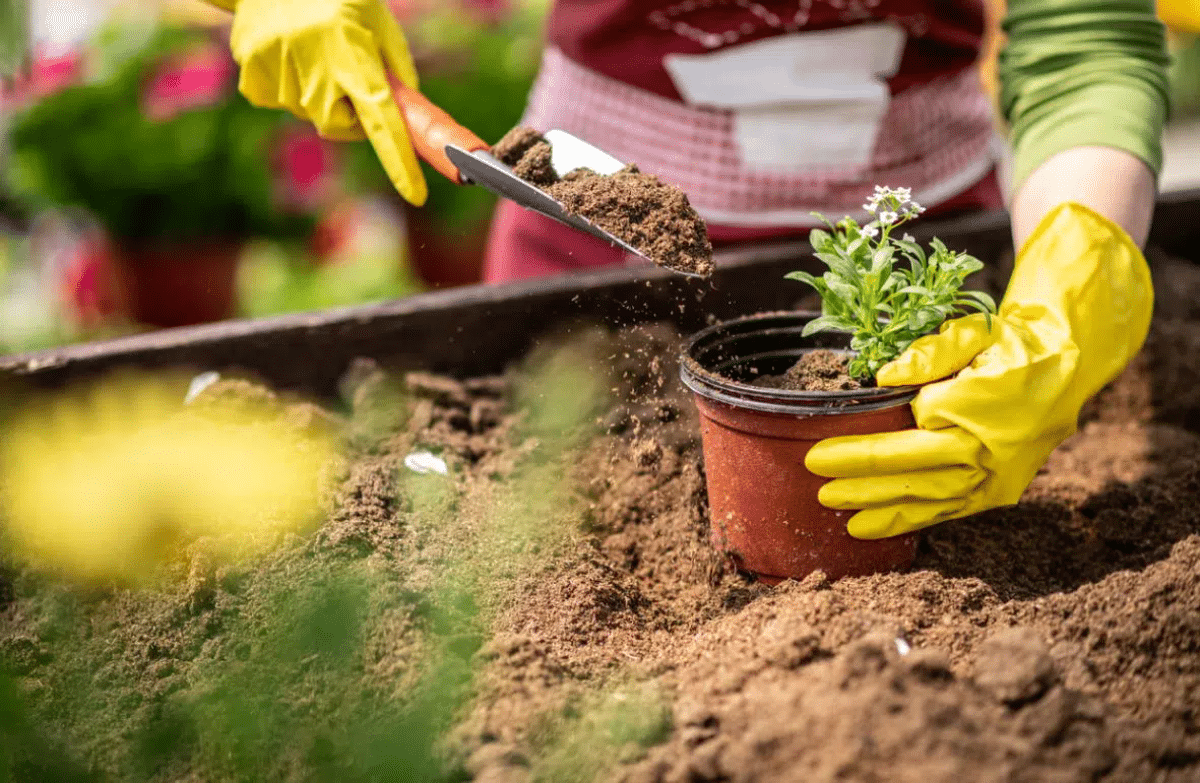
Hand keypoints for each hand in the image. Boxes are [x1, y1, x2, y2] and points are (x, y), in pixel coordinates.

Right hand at [226, 0, 426, 204]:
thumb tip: (405, 109)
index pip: (383, 123)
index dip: (400, 162)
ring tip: (312, 50)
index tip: (416, 195)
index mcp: (354, 58)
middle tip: (347, 76)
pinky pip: (279, 101)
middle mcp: (316, 73)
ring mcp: (281, 76)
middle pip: (341, 127)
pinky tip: (286, 52)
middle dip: (350, 112)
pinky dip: (287, 85)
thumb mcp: (377, 21)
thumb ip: (396, 66)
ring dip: (318, 93)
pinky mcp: (253, 77)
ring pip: (310, 112)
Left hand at [805, 202, 1152, 538]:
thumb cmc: (1011, 343)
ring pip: (934, 502)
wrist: (1069, 364)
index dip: (861, 450)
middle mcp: (992, 451)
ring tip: (845, 520)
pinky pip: (952, 512)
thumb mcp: (972, 331)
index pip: (907, 437)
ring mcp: (1000, 478)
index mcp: (980, 408)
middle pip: (915, 476)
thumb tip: (884, 377)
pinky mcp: (1002, 492)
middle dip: (864, 486)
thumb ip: (929, 353)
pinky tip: (881, 527)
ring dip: (885, 512)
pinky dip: (915, 521)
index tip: (818, 453)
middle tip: (820, 492)